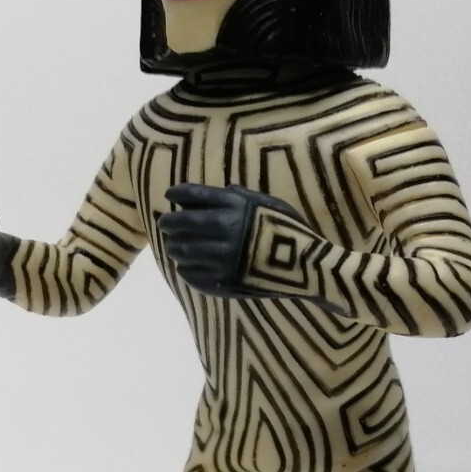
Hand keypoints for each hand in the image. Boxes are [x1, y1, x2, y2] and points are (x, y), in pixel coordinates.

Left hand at [159, 182, 306, 295]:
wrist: (305, 266)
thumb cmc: (289, 229)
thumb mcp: (269, 203)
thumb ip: (243, 196)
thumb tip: (223, 190)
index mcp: (233, 206)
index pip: (193, 195)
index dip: (178, 193)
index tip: (170, 194)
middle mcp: (221, 229)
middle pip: (180, 223)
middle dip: (169, 223)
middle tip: (165, 224)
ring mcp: (219, 257)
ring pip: (182, 251)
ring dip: (175, 247)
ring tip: (175, 247)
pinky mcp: (221, 281)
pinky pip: (191, 275)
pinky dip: (185, 269)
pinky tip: (185, 267)